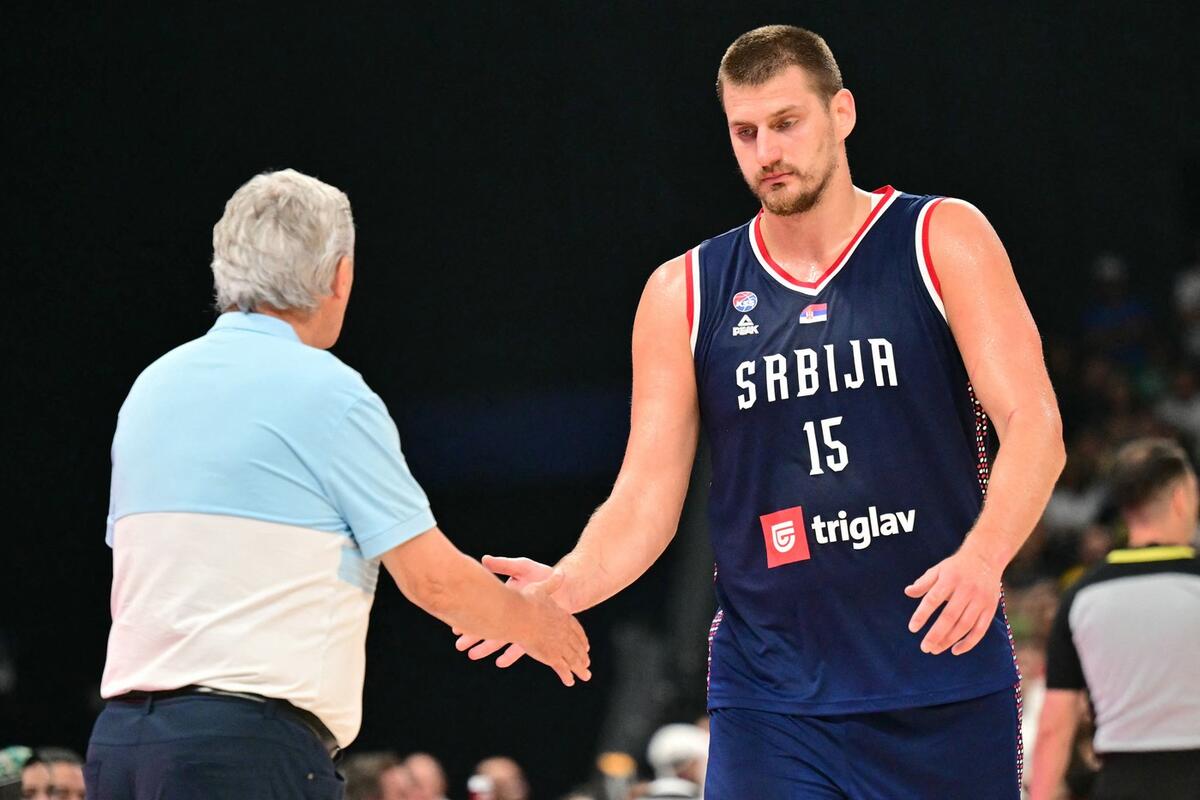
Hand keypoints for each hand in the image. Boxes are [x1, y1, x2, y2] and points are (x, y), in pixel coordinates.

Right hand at [454, 555, 556, 666]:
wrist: (567, 585)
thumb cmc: (542, 574)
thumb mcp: (522, 567)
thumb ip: (504, 564)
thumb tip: (484, 559)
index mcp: (508, 599)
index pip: (486, 608)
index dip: (474, 615)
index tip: (459, 623)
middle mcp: (512, 613)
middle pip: (491, 627)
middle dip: (475, 635)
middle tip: (459, 645)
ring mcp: (522, 625)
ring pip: (503, 639)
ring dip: (487, 647)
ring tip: (472, 654)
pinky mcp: (534, 634)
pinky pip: (522, 647)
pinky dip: (511, 654)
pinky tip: (500, 662)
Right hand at [507, 569, 590, 685]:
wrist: (517, 615)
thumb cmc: (525, 601)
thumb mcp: (541, 587)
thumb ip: (553, 582)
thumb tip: (562, 573)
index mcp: (562, 617)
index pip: (575, 629)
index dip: (580, 637)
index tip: (585, 645)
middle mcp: (563, 632)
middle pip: (576, 646)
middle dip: (582, 655)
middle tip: (587, 663)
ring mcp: (558, 644)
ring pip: (573, 658)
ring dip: (580, 667)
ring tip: (585, 674)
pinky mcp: (550, 655)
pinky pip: (561, 668)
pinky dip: (566, 675)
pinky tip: (570, 682)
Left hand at [904, 544, 1000, 655]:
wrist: (986, 558)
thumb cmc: (956, 567)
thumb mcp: (938, 570)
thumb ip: (923, 583)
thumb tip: (908, 592)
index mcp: (949, 579)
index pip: (933, 600)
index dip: (922, 615)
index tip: (912, 628)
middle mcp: (966, 590)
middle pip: (949, 617)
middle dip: (936, 634)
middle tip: (924, 648)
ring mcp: (980, 600)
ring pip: (964, 626)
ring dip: (949, 640)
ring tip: (935, 650)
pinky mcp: (990, 608)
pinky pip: (980, 630)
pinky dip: (968, 643)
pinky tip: (955, 650)